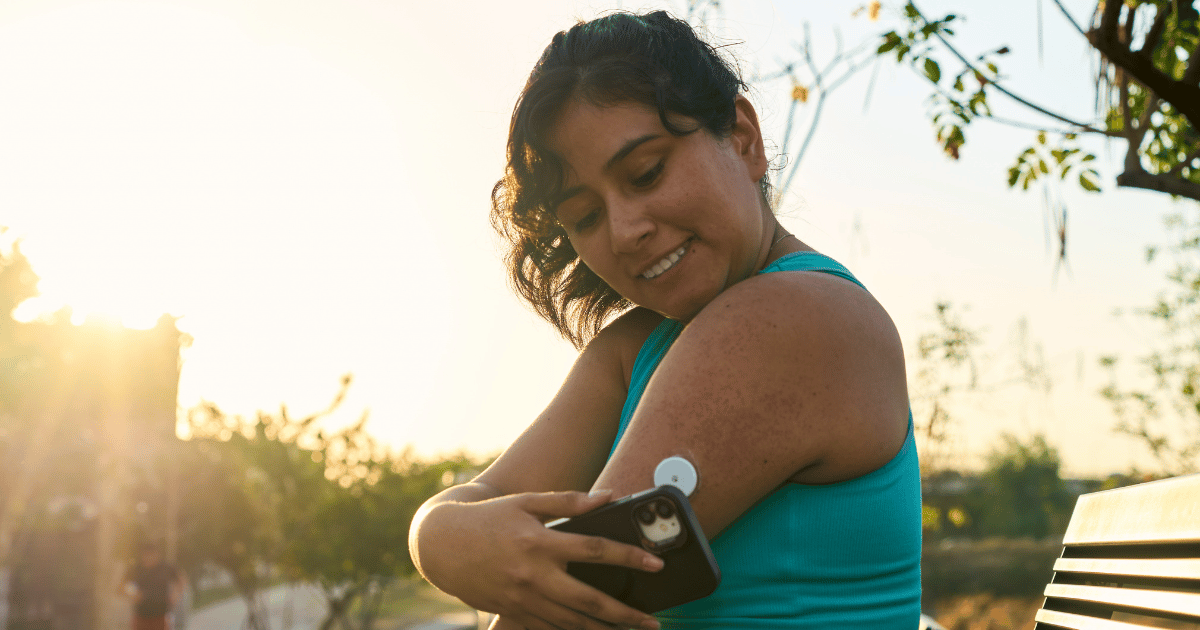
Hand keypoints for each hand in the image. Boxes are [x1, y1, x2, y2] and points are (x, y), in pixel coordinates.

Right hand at [425, 490, 661, 629]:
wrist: (441, 544)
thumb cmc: (489, 518)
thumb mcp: (526, 501)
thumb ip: (568, 501)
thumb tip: (608, 496)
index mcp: (540, 541)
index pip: (595, 549)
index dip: (630, 557)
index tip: (656, 564)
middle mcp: (533, 574)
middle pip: (589, 600)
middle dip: (625, 614)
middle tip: (652, 622)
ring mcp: (521, 598)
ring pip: (570, 623)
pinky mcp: (512, 612)